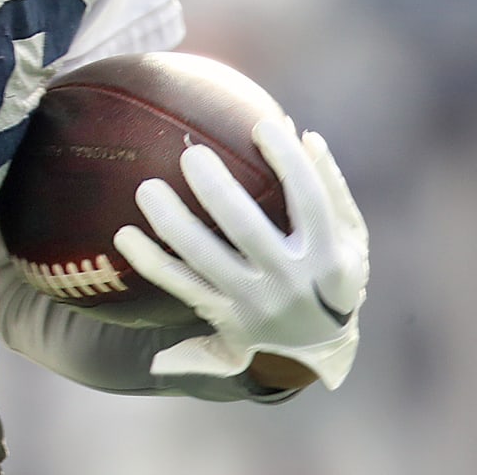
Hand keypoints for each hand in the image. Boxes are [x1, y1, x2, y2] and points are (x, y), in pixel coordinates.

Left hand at [112, 115, 368, 388]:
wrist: (315, 351)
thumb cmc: (331, 279)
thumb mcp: (351, 241)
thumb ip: (333, 190)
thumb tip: (307, 136)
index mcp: (329, 258)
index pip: (310, 200)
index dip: (288, 161)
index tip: (263, 124)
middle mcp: (290, 282)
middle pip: (247, 229)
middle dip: (216, 189)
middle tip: (191, 154)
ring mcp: (254, 303)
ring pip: (205, 260)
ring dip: (171, 222)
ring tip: (147, 188)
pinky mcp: (224, 317)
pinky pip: (181, 286)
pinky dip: (150, 261)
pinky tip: (125, 234)